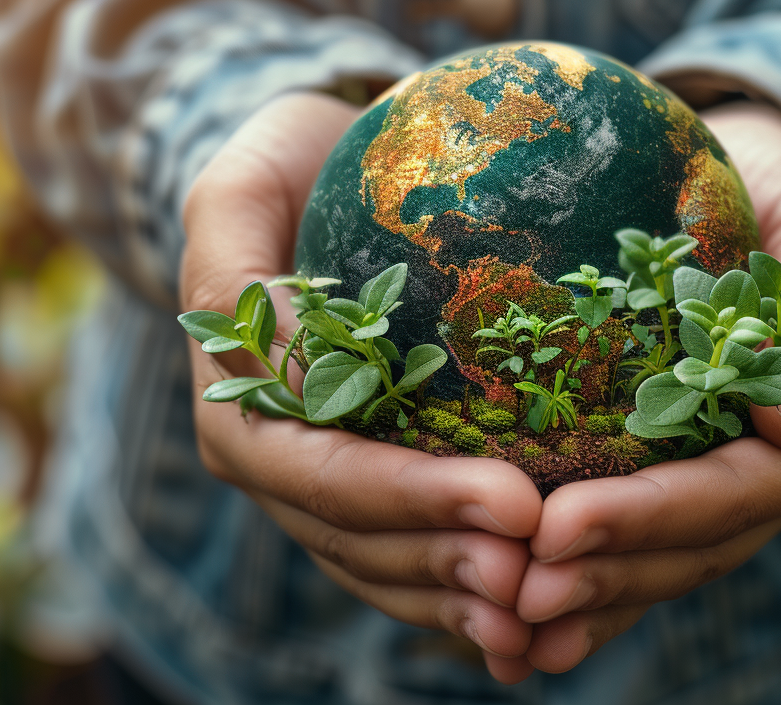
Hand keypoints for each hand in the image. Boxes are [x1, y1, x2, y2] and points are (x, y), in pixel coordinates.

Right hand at [180, 92, 544, 681]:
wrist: (320, 185)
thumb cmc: (289, 171)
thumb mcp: (244, 186)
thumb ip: (232, 262)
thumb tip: (272, 359)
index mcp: (240, 406)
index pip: (322, 472)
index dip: (410, 499)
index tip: (515, 501)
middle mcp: (278, 465)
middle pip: (359, 541)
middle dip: (449, 562)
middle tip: (543, 569)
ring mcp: (325, 488)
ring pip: (387, 569)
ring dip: (463, 596)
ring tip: (548, 606)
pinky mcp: (377, 488)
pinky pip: (414, 558)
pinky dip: (466, 588)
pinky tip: (538, 609)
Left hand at [510, 101, 780, 675]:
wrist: (741, 183)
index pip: (729, 492)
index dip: (647, 517)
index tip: (560, 526)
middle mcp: (763, 479)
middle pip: (686, 548)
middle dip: (604, 574)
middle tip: (517, 590)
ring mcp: (710, 492)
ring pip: (653, 568)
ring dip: (584, 599)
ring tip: (505, 621)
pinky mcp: (661, 488)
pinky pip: (627, 555)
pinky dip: (582, 594)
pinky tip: (514, 627)